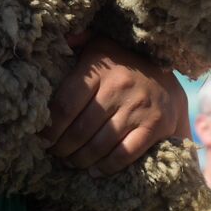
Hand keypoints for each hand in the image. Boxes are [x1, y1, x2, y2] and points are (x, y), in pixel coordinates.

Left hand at [39, 34, 184, 174]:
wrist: (168, 70)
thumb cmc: (123, 60)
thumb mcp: (99, 44)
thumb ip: (78, 42)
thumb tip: (61, 40)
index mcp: (99, 69)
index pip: (65, 105)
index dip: (50, 128)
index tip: (42, 139)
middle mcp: (118, 88)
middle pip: (80, 130)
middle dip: (63, 148)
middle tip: (56, 153)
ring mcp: (138, 108)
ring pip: (99, 145)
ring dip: (81, 159)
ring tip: (72, 162)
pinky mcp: (156, 126)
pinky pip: (125, 154)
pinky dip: (107, 166)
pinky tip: (95, 169)